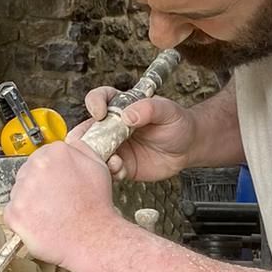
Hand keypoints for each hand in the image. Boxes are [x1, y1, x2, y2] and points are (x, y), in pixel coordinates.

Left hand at [3, 138, 119, 271]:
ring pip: (19, 192)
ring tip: (51, 214)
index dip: (51, 172)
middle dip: (39, 186)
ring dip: (30, 202)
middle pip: (28, 172)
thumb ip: (80, 149)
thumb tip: (70, 144)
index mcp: (56, 153)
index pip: (43, 155)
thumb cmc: (97, 208)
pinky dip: (23, 220)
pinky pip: (12, 213)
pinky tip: (41, 223)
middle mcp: (35, 168)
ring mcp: (22, 191)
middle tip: (56, 201)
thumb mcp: (98, 167)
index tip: (57, 183)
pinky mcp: (14, 213)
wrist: (93, 240)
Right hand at [76, 88, 196, 181]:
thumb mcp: (168, 111)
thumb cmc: (177, 123)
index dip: (94, 103)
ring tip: (114, 161)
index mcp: (121, 106)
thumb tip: (128, 115)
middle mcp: (113, 126)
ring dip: (96, 158)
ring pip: (94, 152)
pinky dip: (111, 172)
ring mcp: (115, 147)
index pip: (99, 99)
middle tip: (91, 144)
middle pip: (87, 128)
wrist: (188, 147)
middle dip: (84, 137)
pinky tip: (121, 170)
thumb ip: (149, 108)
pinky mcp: (122, 165)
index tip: (100, 113)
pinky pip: (108, 170)